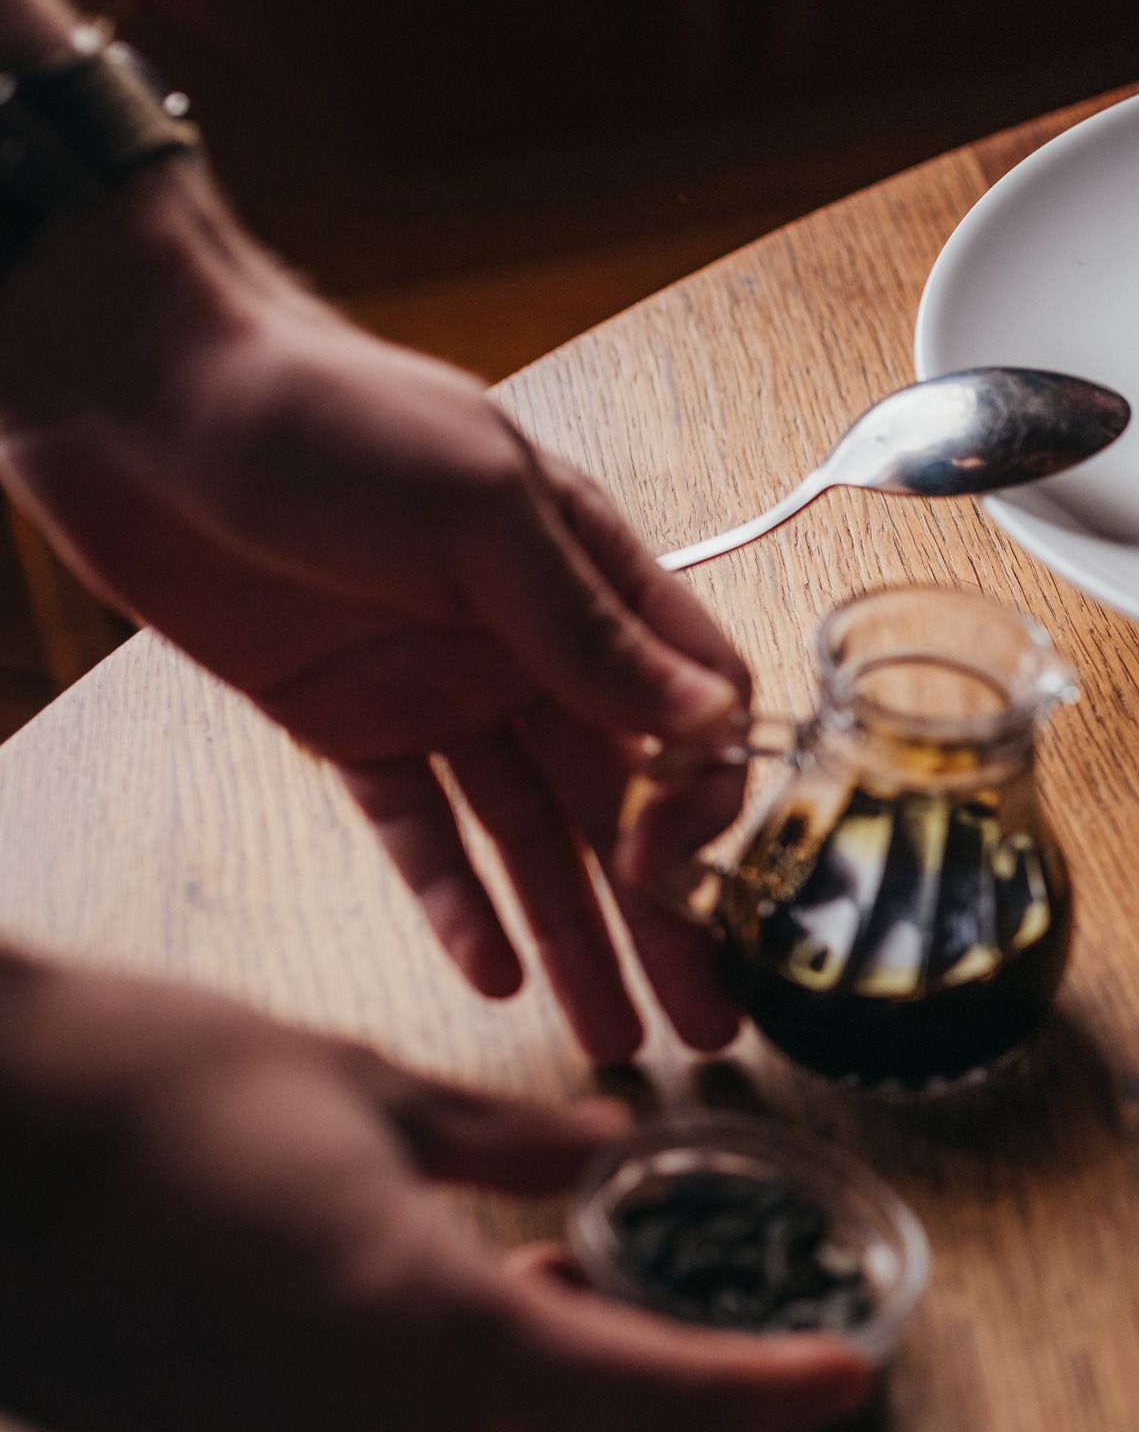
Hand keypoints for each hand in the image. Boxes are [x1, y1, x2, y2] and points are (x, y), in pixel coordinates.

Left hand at [0, 162, 743, 1060]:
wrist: (140, 394)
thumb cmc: (328, 413)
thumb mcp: (480, 510)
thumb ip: (588, 626)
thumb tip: (705, 723)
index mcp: (590, 579)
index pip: (691, 711)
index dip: (699, 798)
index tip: (671, 866)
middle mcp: (530, 646)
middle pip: (622, 803)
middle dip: (665, 915)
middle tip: (704, 1022)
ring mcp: (441, 693)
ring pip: (528, 839)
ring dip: (572, 936)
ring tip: (613, 1037)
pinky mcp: (348, 727)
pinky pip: (419, 834)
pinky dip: (455, 905)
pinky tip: (492, 975)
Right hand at [0, 954, 872, 1431]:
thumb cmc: (135, 1082)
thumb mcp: (358, 1084)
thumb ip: (503, 1141)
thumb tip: (602, 1148)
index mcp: (418, 1330)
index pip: (653, 1404)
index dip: (769, 1401)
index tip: (842, 1382)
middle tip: (749, 1410)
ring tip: (601, 1308)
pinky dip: (460, 1419)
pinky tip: (459, 1304)